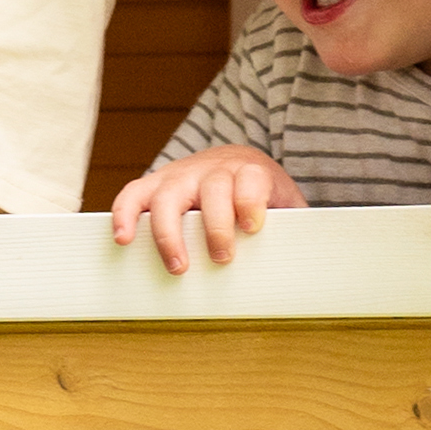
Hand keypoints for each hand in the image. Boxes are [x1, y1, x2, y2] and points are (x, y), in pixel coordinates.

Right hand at [111, 146, 307, 273]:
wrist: (236, 163)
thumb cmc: (262, 196)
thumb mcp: (285, 205)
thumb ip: (294, 228)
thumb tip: (307, 264)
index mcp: (250, 171)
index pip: (249, 178)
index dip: (250, 200)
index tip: (253, 226)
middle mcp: (213, 169)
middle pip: (211, 190)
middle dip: (216, 226)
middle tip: (222, 258)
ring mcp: (180, 175)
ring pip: (168, 196)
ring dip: (169, 233)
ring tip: (178, 265)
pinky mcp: (155, 184)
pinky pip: (133, 194)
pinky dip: (124, 215)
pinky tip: (123, 239)